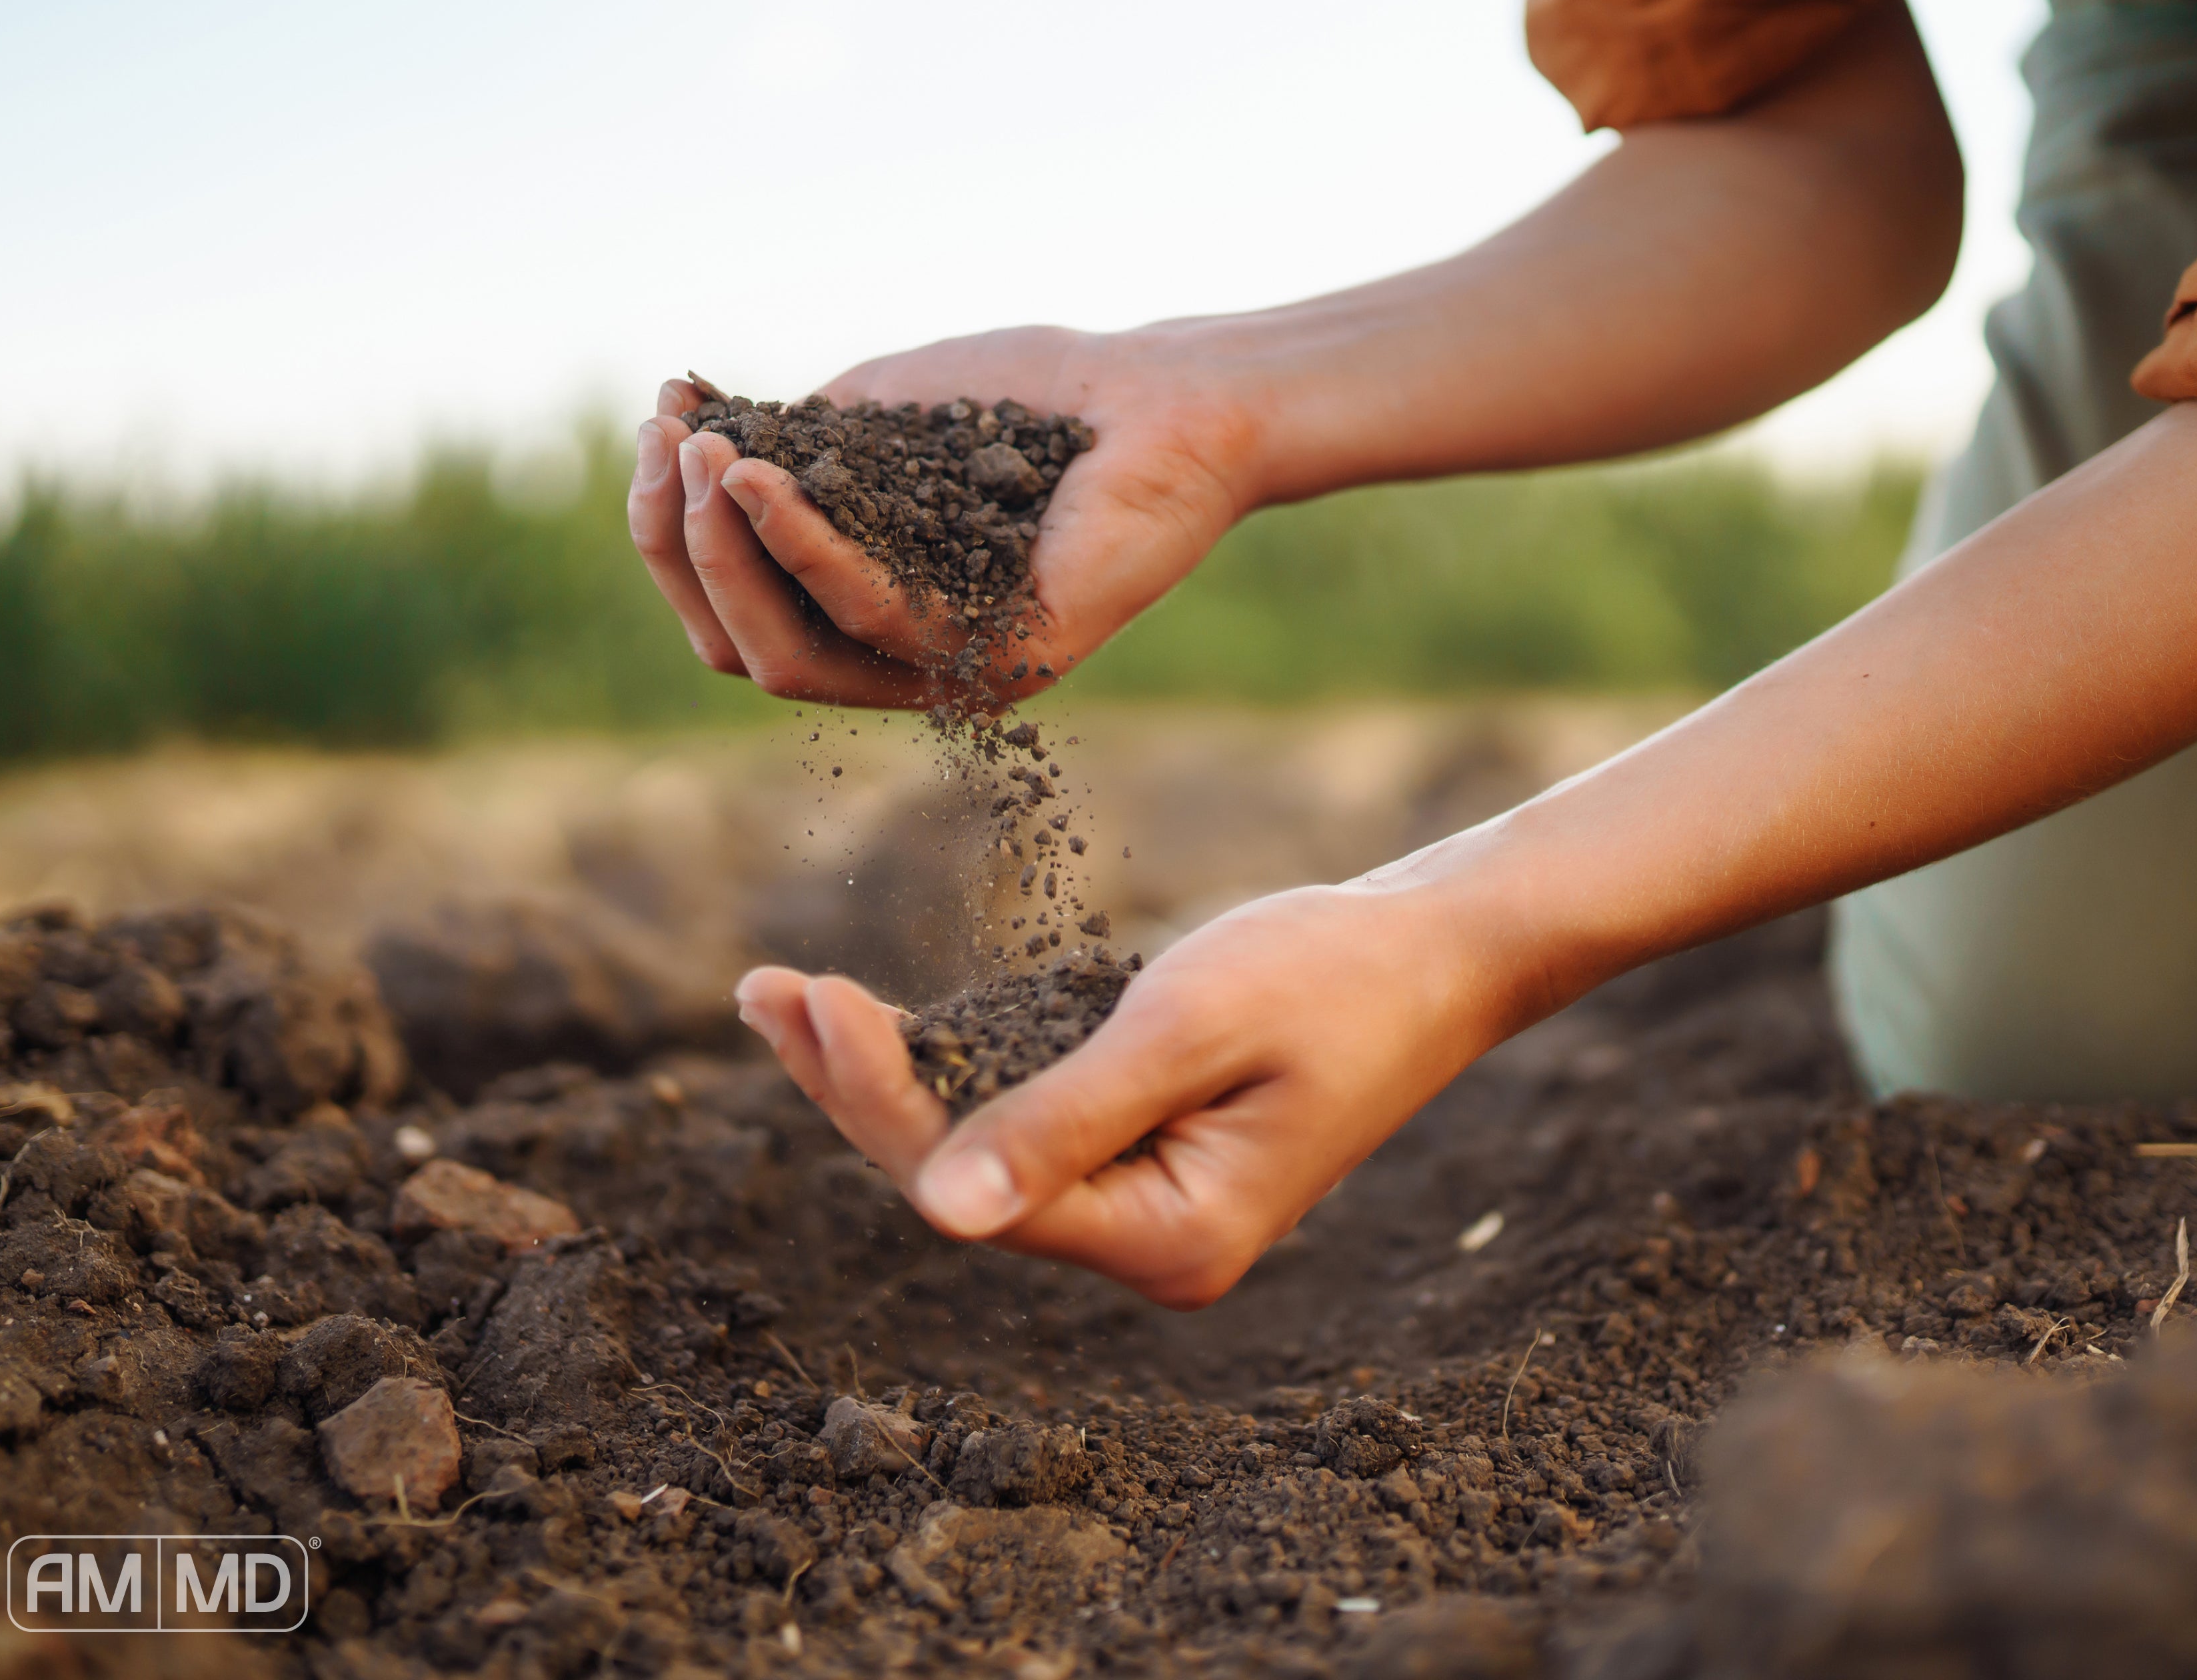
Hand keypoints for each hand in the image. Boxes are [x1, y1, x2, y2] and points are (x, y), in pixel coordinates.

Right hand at [626, 326, 1259, 706]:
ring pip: (786, 658)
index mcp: (868, 612)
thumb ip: (789, 449)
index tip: (661, 424)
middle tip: (671, 444)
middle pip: (740, 646)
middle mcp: (905, 660)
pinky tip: (758, 476)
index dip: (674, 524)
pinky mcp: (1008, 660)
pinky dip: (799, 546)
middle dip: (679, 545)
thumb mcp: (877, 418)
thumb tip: (683, 446)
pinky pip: (872, 617)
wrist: (1161, 393)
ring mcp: (955, 673)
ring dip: (723, 553)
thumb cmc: (1030, 396)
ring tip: (705, 455)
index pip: (734, 607)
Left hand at [732, 880, 1519, 1307]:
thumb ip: (1064, 1119)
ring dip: (884, 1074)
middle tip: (760, 990)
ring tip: (781, 999)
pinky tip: (878, 1023)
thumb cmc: (1331, 975)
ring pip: (979, 1150)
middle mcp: (1149, 1244)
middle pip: (961, 1182)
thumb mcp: (1189, 1029)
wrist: (1435, 952)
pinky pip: (1021, 1121)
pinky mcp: (1142, 1151)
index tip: (806, 998)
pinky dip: (950, 1064)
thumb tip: (937, 1211)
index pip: (981, 1188)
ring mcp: (1145, 1202)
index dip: (879, 1100)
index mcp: (1169, 1241)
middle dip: (857, 1087)